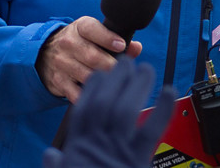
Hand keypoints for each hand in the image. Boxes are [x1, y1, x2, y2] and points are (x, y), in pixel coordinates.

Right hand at [36, 17, 143, 102]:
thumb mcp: (94, 34)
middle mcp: (68, 43)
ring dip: (101, 81)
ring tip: (113, 84)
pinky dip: (87, 95)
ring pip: (85, 75)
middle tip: (122, 71)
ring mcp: (62, 63)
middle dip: (110, 65)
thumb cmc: (80, 42)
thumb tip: (136, 48)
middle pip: (92, 56)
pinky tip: (97, 94)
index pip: (93, 30)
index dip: (108, 38)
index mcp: (80, 27)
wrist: (46, 53)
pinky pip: (75, 93)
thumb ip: (116, 40)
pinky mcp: (58, 81)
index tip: (121, 46)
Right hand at [42, 58, 175, 167]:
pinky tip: (169, 91)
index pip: (83, 111)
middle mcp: (95, 147)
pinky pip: (151, 130)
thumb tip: (50, 155)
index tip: (101, 73)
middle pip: (104, 104)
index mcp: (77, 151)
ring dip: (136, 86)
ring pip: (124, 110)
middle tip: (127, 62)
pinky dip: (161, 109)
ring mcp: (116, 153)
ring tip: (146, 68)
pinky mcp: (137, 162)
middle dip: (115, 79)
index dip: (92, 89)